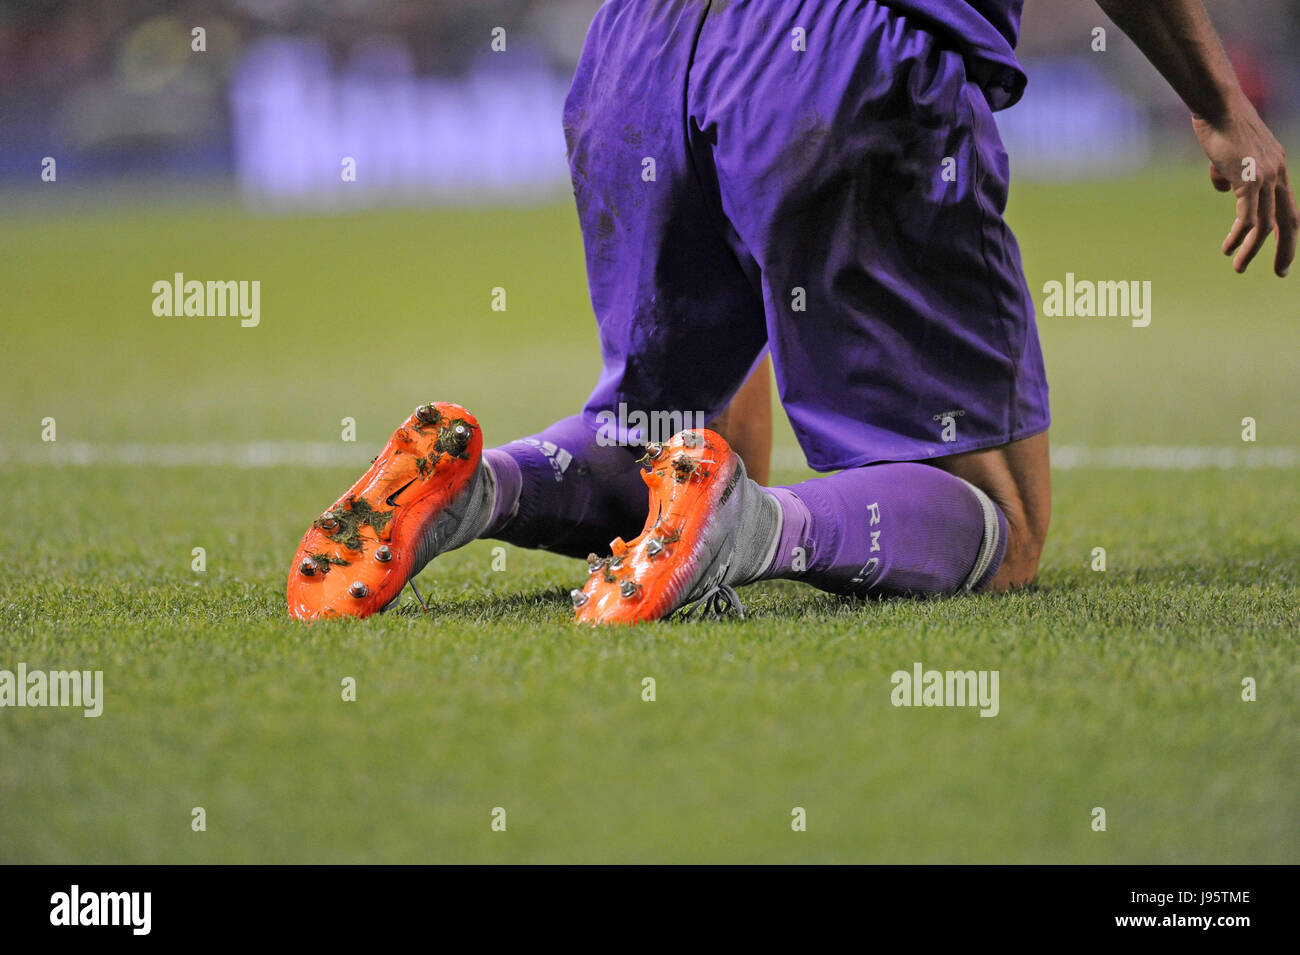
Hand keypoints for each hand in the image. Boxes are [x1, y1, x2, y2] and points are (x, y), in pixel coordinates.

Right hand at [1192, 98, 1296, 275]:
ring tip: (1239, 266)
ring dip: (1252, 250)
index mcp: (1277, 166)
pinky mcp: (1249, 180)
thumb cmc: (1219, 123)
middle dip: (1285, 250)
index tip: (1282, 251)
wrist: (1218, 106)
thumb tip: (1225, 189)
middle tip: (1280, 272)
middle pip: (1288, 221)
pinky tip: (1227, 248)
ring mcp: (1266, 177)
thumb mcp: (1227, 154)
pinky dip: (1238, 237)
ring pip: (1265, 225)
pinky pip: (1247, 218)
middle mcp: (1278, 173)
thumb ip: (1229, 173)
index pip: (1289, 206)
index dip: (1287, 231)